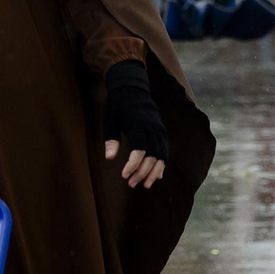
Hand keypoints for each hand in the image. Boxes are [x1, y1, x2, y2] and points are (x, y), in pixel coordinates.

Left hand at [101, 62, 167, 189]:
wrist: (133, 88)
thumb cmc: (118, 104)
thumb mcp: (109, 119)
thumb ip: (111, 138)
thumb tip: (110, 158)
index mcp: (138, 124)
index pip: (139, 150)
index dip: (133, 165)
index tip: (124, 175)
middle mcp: (152, 128)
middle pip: (152, 156)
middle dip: (142, 172)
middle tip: (131, 184)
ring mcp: (159, 130)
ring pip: (162, 156)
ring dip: (154, 172)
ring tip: (145, 185)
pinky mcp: (161, 132)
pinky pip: (164, 151)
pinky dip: (161, 164)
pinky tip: (156, 176)